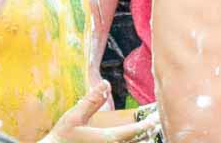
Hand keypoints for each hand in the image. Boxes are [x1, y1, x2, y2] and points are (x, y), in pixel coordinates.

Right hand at [37, 86, 159, 142]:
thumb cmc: (62, 137)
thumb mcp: (73, 118)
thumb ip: (91, 102)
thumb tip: (106, 84)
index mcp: (108, 138)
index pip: (137, 130)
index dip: (149, 123)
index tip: (158, 116)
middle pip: (140, 141)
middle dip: (149, 132)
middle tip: (158, 120)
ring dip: (142, 139)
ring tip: (149, 129)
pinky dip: (133, 141)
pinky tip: (135, 138)